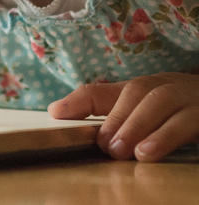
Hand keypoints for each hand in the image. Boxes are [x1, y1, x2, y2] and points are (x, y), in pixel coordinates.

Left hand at [48, 72, 198, 160]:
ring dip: (140, 126)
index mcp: (151, 86)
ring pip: (163, 102)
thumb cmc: (186, 114)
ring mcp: (194, 99)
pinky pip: (191, 121)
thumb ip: (107, 110)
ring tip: (124, 151)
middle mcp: (172, 87)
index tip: (54, 114)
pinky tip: (149, 153)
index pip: (110, 89)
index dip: (82, 99)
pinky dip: (168, 135)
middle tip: (106, 147)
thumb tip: (55, 111)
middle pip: (139, 93)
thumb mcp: (148, 111)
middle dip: (118, 119)